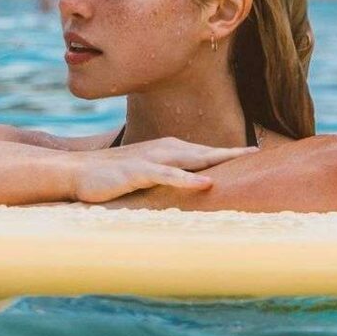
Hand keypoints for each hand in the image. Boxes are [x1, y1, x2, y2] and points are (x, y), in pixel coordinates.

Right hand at [69, 137, 257, 204]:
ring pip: (191, 158)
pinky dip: (187, 178)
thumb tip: (190, 185)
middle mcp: (164, 150)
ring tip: (243, 159)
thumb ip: (167, 175)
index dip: (230, 153)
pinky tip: (205, 182)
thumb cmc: (113, 175)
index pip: (205, 152)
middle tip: (259, 153)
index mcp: (168, 150)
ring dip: (216, 159)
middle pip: (205, 151)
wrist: (77, 171)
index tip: (257, 153)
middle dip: (232, 152)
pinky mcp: (137, 172)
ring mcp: (151, 159)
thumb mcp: (145, 172)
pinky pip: (167, 175)